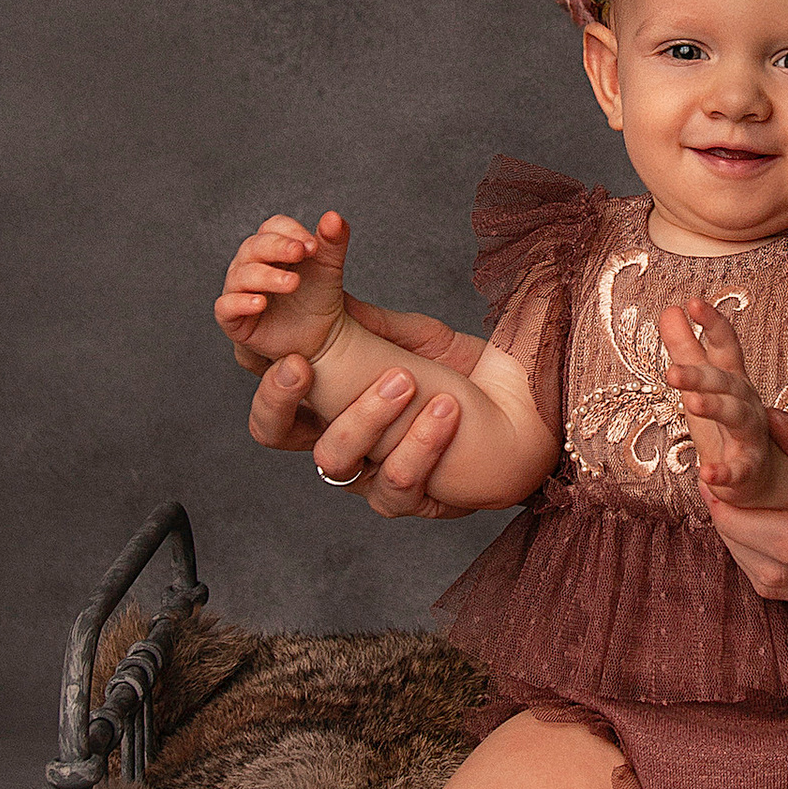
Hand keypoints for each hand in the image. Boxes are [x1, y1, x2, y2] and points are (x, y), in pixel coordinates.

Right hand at [216, 209, 353, 368]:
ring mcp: (239, 289)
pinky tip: (261, 302)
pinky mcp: (232, 318)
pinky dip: (240, 302)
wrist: (321, 334)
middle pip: (254, 246)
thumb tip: (333, 217)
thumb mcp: (330, 266)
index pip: (273, 228)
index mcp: (272, 245)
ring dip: (267, 276)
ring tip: (292, 283)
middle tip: (301, 253)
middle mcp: (250, 263)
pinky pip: (226, 306)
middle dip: (278, 248)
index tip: (314, 246)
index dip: (292, 232)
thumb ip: (333, 240)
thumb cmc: (319, 295)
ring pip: (242, 275)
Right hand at [243, 299, 485, 519]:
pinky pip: (396, 482)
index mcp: (329, 398)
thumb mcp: (417, 340)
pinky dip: (420, 444)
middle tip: (300, 367)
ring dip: (365, 416)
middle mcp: (338, 439)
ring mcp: (366, 476)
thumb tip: (327, 287)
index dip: (261, 369)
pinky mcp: (408, 500)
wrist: (526, 414)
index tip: (285, 344)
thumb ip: (370, 324)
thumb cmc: (464, 376)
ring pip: (334, 458)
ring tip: (406, 380)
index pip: (272, 384)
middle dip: (277, 400)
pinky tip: (445, 411)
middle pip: (272, 433)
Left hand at [660, 298, 787, 514]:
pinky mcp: (747, 471)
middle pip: (726, 382)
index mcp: (732, 380)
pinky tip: (706, 474)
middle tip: (672, 370)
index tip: (693, 302)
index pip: (725, 347)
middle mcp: (745, 403)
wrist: (761, 476)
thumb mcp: (703, 384)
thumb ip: (686, 347)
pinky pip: (737, 472)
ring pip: (737, 418)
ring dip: (716, 408)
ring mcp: (749, 437)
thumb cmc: (726, 424)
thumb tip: (669, 308)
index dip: (712, 324)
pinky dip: (724, 473)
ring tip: (692, 403)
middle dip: (701, 374)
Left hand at [701, 389, 787, 615]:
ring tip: (731, 503)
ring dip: (745, 550)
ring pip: (782, 588)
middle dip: (733, 532)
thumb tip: (763, 426)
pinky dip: (770, 563)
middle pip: (779, 571)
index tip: (713, 483)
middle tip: (713, 488)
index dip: (741, 519)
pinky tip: (765, 526)